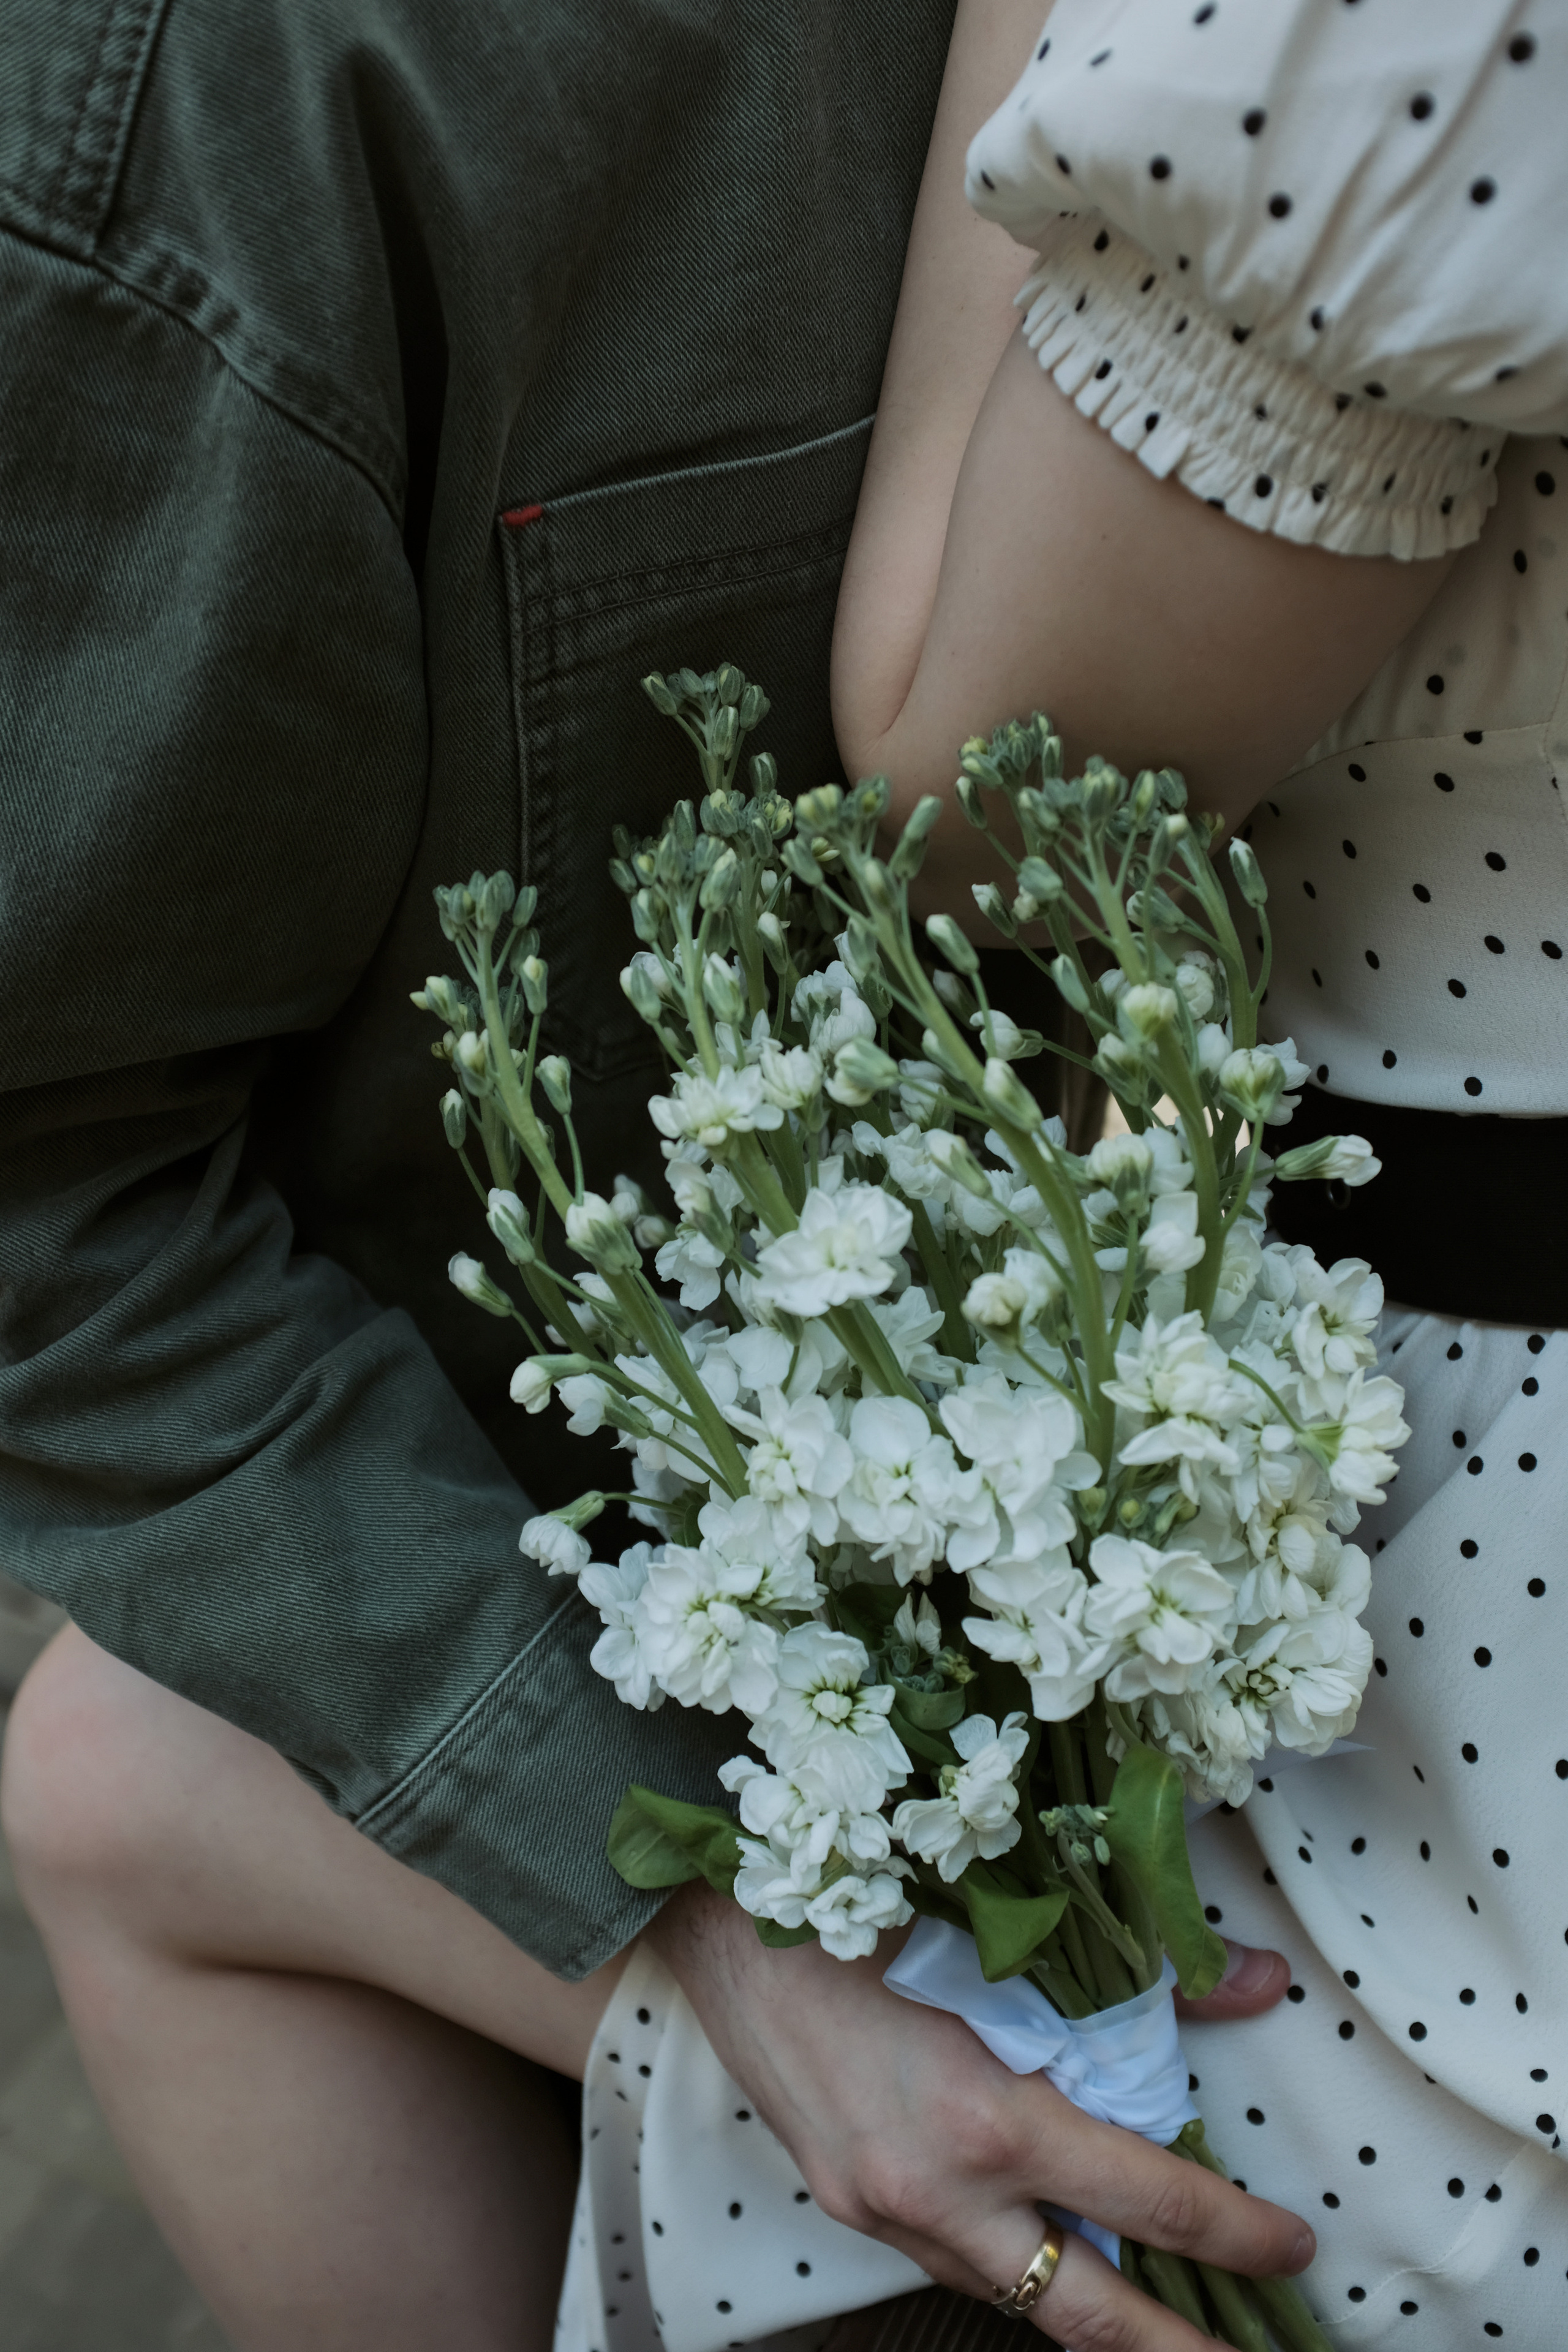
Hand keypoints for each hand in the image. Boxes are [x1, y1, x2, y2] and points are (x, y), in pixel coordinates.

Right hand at [649, 1885, 1311, 2351]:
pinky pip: (954, 2258)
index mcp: (989, 2124)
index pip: (1149, 2204)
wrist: (724, 1927)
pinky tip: (1043, 2238)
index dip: (1235, 2235)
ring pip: (1012, 2295)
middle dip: (1171, 2349)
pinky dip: (1012, 2259)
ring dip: (1088, 2305)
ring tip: (1156, 2313)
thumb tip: (1259, 1982)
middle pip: (1083, 2312)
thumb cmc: (865, 1914)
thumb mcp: (1009, 1941)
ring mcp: (885, 2214)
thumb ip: (1145, 1974)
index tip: (1292, 2248)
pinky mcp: (850, 2208)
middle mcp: (937, 2195)